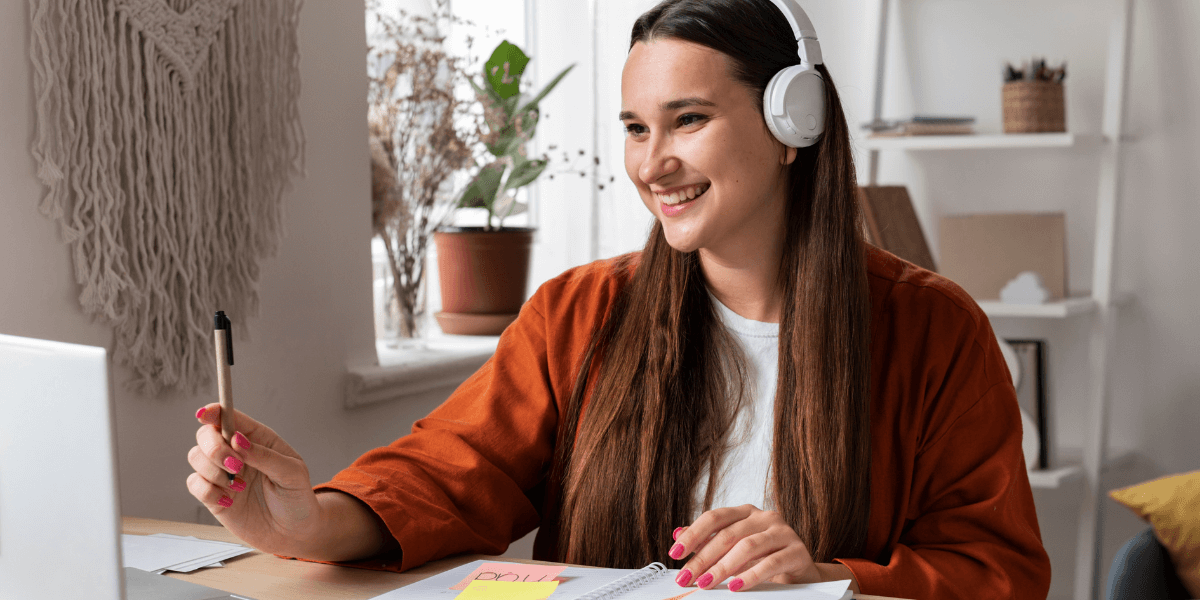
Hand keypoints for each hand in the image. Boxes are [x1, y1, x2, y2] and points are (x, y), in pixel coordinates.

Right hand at [187, 403, 323, 556]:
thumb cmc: (296, 498)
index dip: (213, 412)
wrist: (293, 532)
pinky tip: (230, 501)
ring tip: (239, 486)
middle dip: (214, 448)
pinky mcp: (213, 495)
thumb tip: (237, 440)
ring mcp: (222, 473)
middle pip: (205, 435)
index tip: (204, 415)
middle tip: (236, 466)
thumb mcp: (292, 473)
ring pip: (195, 457)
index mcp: (257, 438)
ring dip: (213, 471)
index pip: (229, 417)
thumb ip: (265, 455)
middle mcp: (236, 452)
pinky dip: (208, 491)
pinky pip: (194, 484)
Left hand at [667, 505, 858, 592]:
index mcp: (746, 513)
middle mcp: (764, 517)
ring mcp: (782, 532)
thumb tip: (678, 533)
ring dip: (723, 567)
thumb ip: (708, 540)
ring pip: (747, 546)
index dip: (693, 534)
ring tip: (707, 582)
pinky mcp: (797, 551)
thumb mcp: (734, 548)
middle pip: (728, 534)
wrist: (800, 571)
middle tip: (687, 576)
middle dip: (703, 558)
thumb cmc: (764, 557)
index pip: (715, 518)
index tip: (675, 553)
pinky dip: (750, 575)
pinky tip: (735, 586)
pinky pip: (770, 563)